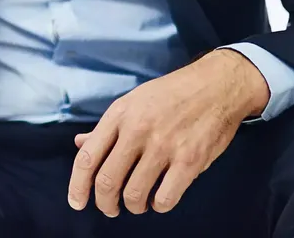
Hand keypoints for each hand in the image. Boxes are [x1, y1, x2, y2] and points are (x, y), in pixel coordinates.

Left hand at [67, 49, 269, 216]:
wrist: (216, 85)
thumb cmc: (171, 93)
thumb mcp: (132, 101)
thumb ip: (107, 127)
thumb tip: (79, 144)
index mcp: (119, 115)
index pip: (87, 157)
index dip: (77, 186)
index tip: (77, 202)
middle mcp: (137, 131)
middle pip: (107, 181)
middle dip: (105, 203)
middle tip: (110, 209)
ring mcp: (164, 146)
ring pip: (134, 194)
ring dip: (133, 207)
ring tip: (138, 204)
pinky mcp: (190, 160)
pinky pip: (165, 198)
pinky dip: (159, 206)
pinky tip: (160, 199)